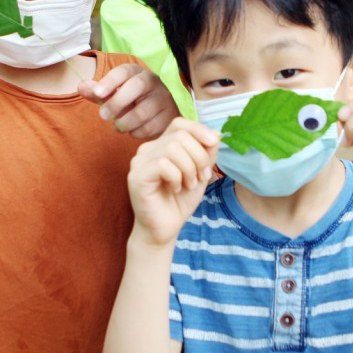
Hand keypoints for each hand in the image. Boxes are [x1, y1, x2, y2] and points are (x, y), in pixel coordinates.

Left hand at [79, 64, 178, 140]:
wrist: (158, 114)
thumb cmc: (130, 101)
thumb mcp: (113, 94)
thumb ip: (96, 91)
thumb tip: (81, 87)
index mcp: (137, 72)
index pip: (123, 71)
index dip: (110, 81)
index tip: (97, 93)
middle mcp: (153, 81)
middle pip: (136, 87)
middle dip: (116, 103)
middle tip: (102, 116)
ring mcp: (164, 99)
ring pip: (142, 112)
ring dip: (124, 122)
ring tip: (117, 126)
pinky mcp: (169, 117)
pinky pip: (149, 128)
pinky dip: (135, 132)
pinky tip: (132, 129)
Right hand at [127, 118, 218, 247]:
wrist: (164, 229)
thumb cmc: (179, 201)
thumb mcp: (200, 173)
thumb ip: (206, 153)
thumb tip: (216, 133)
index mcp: (161, 145)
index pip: (179, 123)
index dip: (198, 129)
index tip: (214, 143)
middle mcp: (147, 149)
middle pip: (180, 136)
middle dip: (199, 156)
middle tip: (201, 177)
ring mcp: (139, 161)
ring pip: (173, 149)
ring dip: (189, 168)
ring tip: (189, 185)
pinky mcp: (137, 176)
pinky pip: (163, 164)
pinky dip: (176, 177)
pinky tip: (175, 189)